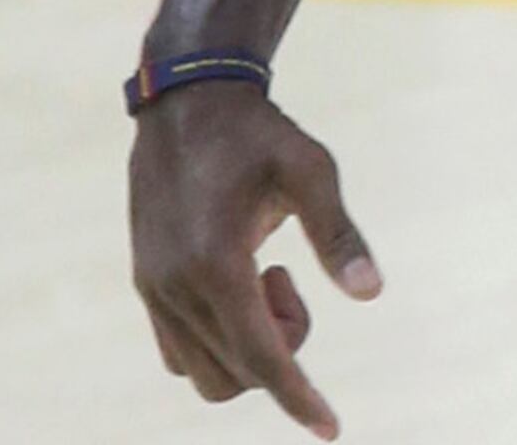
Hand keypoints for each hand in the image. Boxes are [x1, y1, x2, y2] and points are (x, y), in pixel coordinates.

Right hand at [129, 83, 383, 438]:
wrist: (186, 104)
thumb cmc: (256, 134)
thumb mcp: (310, 169)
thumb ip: (339, 234)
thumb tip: (371, 294)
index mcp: (215, 263)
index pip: (261, 357)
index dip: (298, 397)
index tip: (329, 429)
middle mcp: (175, 287)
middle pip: (237, 374)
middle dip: (282, 351)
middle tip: (290, 282)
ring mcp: (153, 290)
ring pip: (204, 374)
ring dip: (249, 350)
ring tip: (266, 278)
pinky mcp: (145, 285)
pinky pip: (179, 353)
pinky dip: (220, 343)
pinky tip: (240, 286)